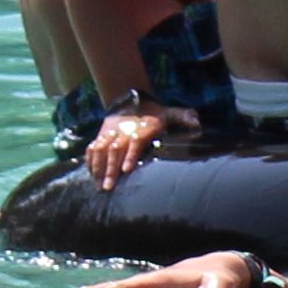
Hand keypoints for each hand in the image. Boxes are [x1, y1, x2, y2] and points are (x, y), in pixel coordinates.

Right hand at [81, 105, 195, 191]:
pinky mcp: (101, 135)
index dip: (130, 156)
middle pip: (114, 150)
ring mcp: (110, 134)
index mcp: (140, 129)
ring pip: (100, 150)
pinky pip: (92, 148)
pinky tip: (89, 174)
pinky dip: (89, 160)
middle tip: (107, 187)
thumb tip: (197, 123)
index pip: (134, 142)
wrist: (130, 100)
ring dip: (97, 168)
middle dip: (110, 169)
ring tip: (97, 185)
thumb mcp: (170, 113)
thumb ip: (183, 117)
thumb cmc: (154, 114)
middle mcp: (123, 132)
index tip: (127, 170)